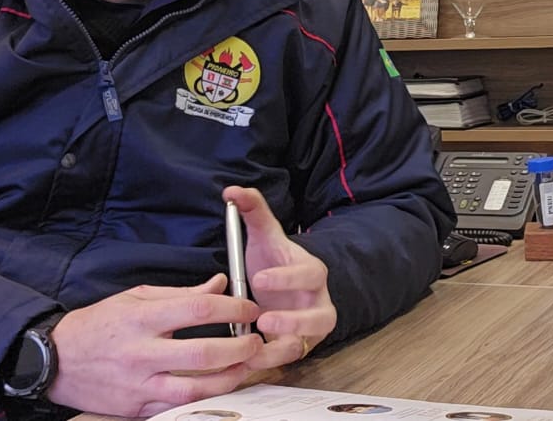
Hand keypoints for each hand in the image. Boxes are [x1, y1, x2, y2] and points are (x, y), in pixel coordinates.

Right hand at [44, 275, 263, 417]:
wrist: (55, 360)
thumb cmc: (98, 324)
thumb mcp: (135, 297)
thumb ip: (181, 293)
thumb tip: (220, 284)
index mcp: (141, 318)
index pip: (198, 310)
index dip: (232, 308)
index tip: (248, 309)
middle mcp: (141, 353)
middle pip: (203, 353)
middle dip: (239, 348)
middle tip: (255, 341)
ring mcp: (139, 385)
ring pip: (195, 389)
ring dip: (229, 379)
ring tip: (245, 366)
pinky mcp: (136, 408)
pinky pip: (177, 407)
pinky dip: (203, 399)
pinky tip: (219, 388)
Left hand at [224, 186, 337, 369]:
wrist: (281, 290)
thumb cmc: (273, 262)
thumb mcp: (264, 237)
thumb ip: (253, 211)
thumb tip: (232, 190)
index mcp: (312, 272)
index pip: (309, 274)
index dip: (287, 277)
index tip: (259, 278)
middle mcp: (317, 304)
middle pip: (320, 317)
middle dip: (294, 320)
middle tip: (263, 319)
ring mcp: (309, 330)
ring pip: (305, 344)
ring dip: (280, 348)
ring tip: (253, 349)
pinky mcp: (296, 348)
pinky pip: (287, 359)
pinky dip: (268, 362)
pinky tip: (244, 361)